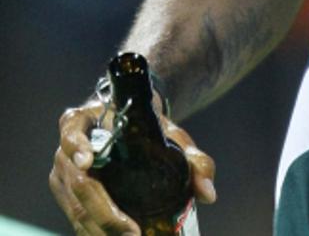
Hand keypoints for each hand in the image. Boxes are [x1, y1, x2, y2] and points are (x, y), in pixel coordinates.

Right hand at [50, 100, 216, 235]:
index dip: (77, 148)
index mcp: (83, 122)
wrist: (130, 125)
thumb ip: (194, 159)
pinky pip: (75, 217)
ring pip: (75, 208)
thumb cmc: (148, 126)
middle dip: (104, 213)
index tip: (87, 162)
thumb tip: (208, 194)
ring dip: (99, 230)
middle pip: (79, 183)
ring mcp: (62, 174)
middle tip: (132, 233)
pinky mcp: (65, 194)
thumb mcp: (171, 134)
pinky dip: (95, 232)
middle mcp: (65, 149)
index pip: (72, 133)